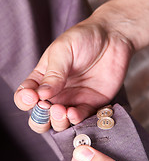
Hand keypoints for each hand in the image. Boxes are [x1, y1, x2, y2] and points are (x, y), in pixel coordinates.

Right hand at [14, 14, 132, 132]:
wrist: (113, 37)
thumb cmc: (84, 38)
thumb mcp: (63, 51)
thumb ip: (53, 73)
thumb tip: (41, 94)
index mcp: (43, 78)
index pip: (25, 96)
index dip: (24, 100)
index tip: (32, 96)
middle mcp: (56, 93)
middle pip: (40, 116)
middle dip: (40, 118)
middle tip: (47, 108)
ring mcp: (73, 100)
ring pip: (59, 123)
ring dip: (57, 122)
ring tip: (62, 111)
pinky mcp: (90, 104)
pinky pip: (80, 118)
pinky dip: (76, 120)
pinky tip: (74, 113)